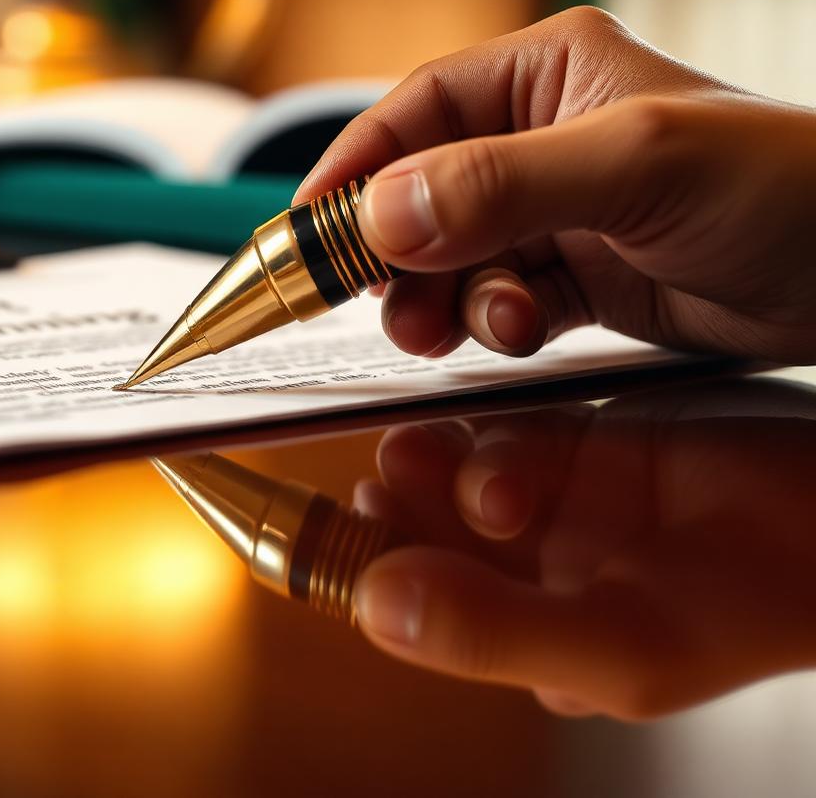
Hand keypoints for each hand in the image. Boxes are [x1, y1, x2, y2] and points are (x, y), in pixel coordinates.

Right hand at [297, 6, 815, 361]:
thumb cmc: (787, 188)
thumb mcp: (634, 168)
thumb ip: (498, 187)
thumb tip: (378, 218)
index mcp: (550, 74)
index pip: (416, 113)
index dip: (353, 169)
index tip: (306, 233)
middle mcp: (546, 136)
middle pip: (420, 190)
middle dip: (392, 250)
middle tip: (373, 299)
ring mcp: (563, 211)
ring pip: (451, 255)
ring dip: (438, 295)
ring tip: (446, 328)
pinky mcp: (584, 278)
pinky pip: (499, 299)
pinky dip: (491, 321)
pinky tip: (517, 330)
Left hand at [349, 378, 815, 718]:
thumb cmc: (747, 611)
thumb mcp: (617, 646)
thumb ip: (489, 629)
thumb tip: (372, 606)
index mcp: (532, 645)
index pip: (424, 614)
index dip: (365, 579)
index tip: (328, 543)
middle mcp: (535, 579)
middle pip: (428, 540)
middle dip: (394, 514)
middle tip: (373, 487)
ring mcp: (557, 509)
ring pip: (457, 479)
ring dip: (432, 466)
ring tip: (414, 455)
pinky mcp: (583, 446)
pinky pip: (508, 430)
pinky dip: (485, 432)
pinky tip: (488, 441)